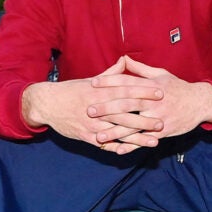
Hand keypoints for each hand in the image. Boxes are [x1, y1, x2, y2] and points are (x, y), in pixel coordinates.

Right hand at [21, 58, 163, 151]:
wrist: (47, 104)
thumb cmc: (71, 91)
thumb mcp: (91, 80)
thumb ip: (111, 73)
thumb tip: (125, 61)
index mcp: (101, 91)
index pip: (127, 89)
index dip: (144, 91)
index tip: (160, 92)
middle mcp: (98, 107)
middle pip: (126, 113)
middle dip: (145, 118)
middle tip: (163, 121)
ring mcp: (93, 123)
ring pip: (119, 132)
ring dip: (138, 138)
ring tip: (154, 141)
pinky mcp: (87, 136)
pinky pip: (106, 143)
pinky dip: (120, 147)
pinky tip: (134, 151)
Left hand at [90, 56, 211, 140]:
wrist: (201, 103)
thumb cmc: (178, 88)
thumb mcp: (161, 74)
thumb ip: (141, 69)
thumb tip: (124, 58)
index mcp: (151, 86)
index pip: (127, 82)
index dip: (110, 82)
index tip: (93, 83)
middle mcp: (153, 101)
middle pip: (127, 104)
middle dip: (107, 108)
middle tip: (89, 110)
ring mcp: (158, 117)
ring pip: (133, 125)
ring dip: (115, 132)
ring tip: (98, 136)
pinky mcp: (163, 131)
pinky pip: (144, 140)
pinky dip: (131, 146)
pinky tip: (117, 150)